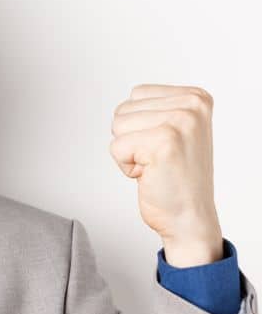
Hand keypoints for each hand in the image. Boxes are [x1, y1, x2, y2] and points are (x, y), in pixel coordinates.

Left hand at [109, 84, 222, 266]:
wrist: (190, 218)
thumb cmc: (177, 178)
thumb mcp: (176, 130)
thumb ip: (158, 108)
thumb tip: (130, 97)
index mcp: (196, 97)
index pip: (136, 94)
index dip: (140, 125)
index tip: (165, 145)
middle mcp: (192, 105)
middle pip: (123, 109)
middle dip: (132, 139)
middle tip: (160, 159)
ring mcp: (181, 122)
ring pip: (117, 126)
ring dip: (129, 152)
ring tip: (156, 165)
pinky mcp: (164, 142)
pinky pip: (116, 147)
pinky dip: (126, 166)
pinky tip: (151, 175)